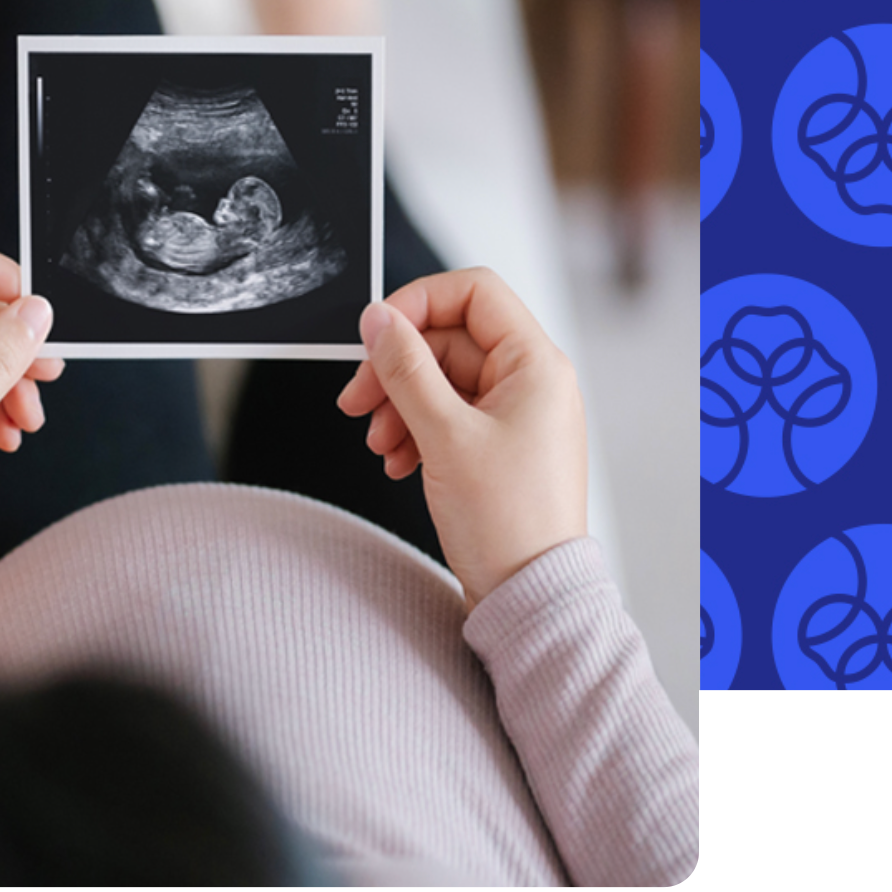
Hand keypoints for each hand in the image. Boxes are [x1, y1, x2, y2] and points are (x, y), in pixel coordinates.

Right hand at [336, 268, 587, 612]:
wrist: (530, 599)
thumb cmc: (507, 524)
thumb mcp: (444, 436)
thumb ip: (406, 369)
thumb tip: (378, 319)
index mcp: (536, 364)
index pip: (474, 293)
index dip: (418, 303)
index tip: (375, 333)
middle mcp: (532, 381)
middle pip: (448, 340)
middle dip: (396, 369)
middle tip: (356, 402)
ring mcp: (516, 413)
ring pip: (442, 380)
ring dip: (400, 405)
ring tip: (379, 444)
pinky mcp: (499, 445)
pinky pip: (448, 414)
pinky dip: (416, 430)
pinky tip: (397, 462)